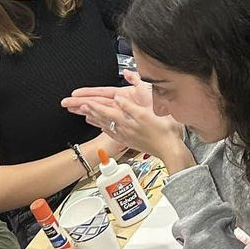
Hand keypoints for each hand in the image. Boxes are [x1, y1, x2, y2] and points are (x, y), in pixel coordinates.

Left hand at [64, 73, 188, 166]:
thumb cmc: (163, 132)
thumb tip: (118, 99)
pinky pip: (115, 135)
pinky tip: (106, 130)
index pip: (106, 111)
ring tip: (87, 117)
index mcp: (128, 120)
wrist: (171, 150)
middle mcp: (125, 129)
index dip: (94, 106)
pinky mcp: (132, 141)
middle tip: (79, 108)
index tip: (83, 102)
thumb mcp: (147, 115)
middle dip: (90, 112)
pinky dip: (108, 130)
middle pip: (103, 119)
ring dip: (96, 121)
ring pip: (107, 127)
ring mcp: (128, 136)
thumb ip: (130, 107)